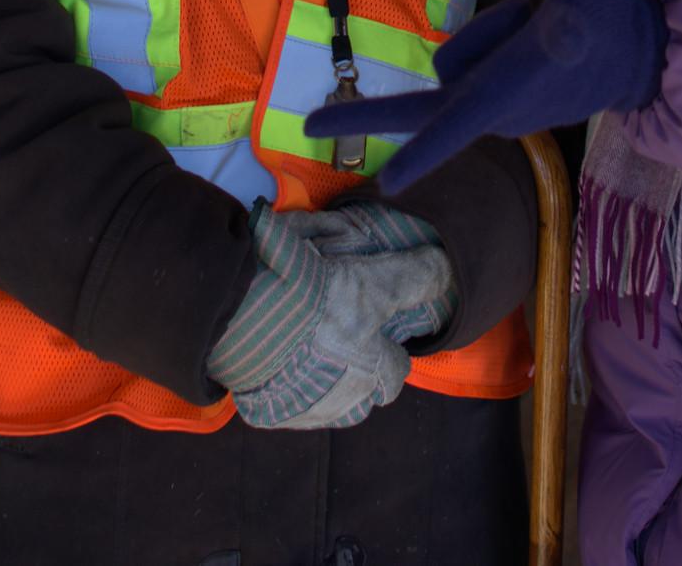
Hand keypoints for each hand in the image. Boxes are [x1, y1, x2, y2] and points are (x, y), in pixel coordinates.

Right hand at [212, 210, 455, 430]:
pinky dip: (285, 387)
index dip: (391, 353)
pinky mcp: (265, 412)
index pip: (397, 373)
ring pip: (326, 407)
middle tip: (341, 341)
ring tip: (310, 352)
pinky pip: (284, 406)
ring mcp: (302, 410)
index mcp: (371, 369)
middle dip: (359, 377)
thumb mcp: (370, 277)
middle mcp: (342, 399)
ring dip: (325, 386)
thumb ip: (412, 277)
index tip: (378, 332)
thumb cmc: (311, 296)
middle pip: (363, 399)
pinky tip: (278, 359)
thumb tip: (444, 269)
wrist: (237, 315)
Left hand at [301, 0, 665, 194]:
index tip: (387, 184)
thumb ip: (571, 27)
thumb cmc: (608, 35)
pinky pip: (473, 47)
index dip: (424, 153)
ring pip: (456, 54)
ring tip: (535, 22)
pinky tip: (533, 26)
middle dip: (365, 118)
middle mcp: (490, 102)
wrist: (631, 47)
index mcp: (506, 95)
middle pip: (418, 111)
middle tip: (309, 121)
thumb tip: (560, 25)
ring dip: (490, 30)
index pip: (456, 124)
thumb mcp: (589, 21)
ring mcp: (489, 94)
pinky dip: (498, 30)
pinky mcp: (492, 80)